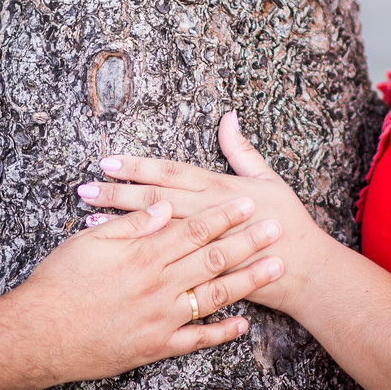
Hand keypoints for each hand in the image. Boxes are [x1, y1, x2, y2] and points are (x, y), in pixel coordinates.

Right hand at [11, 194, 284, 383]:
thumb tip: (161, 207)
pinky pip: (195, 340)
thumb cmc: (58, 282)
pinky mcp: (154, 346)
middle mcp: (158, 286)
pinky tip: (243, 324)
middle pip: (212, 258)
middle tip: (277, 229)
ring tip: (275, 268)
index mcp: (143, 255)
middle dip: (247, 242)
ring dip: (247, 281)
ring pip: (213, 296)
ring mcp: (160, 318)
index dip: (222, 215)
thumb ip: (131, 225)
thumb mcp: (90, 242)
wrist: (38, 335)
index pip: (192, 229)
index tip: (247, 203)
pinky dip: (220, 333)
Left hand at [77, 112, 334, 314]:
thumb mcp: (269, 180)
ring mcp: (205, 245)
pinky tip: (117, 252)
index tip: (109, 161)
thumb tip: (228, 117)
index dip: (138, 166)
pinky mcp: (205, 272)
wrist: (305, 271)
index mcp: (220, 189)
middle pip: (154, 200)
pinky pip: (166, 263)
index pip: (171, 173)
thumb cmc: (288, 222)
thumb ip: (242, 150)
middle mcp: (208, 214)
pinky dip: (141, 255)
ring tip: (88, 218)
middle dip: (118, 193)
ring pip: (156, 231)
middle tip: (85, 187)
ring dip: (121, 224)